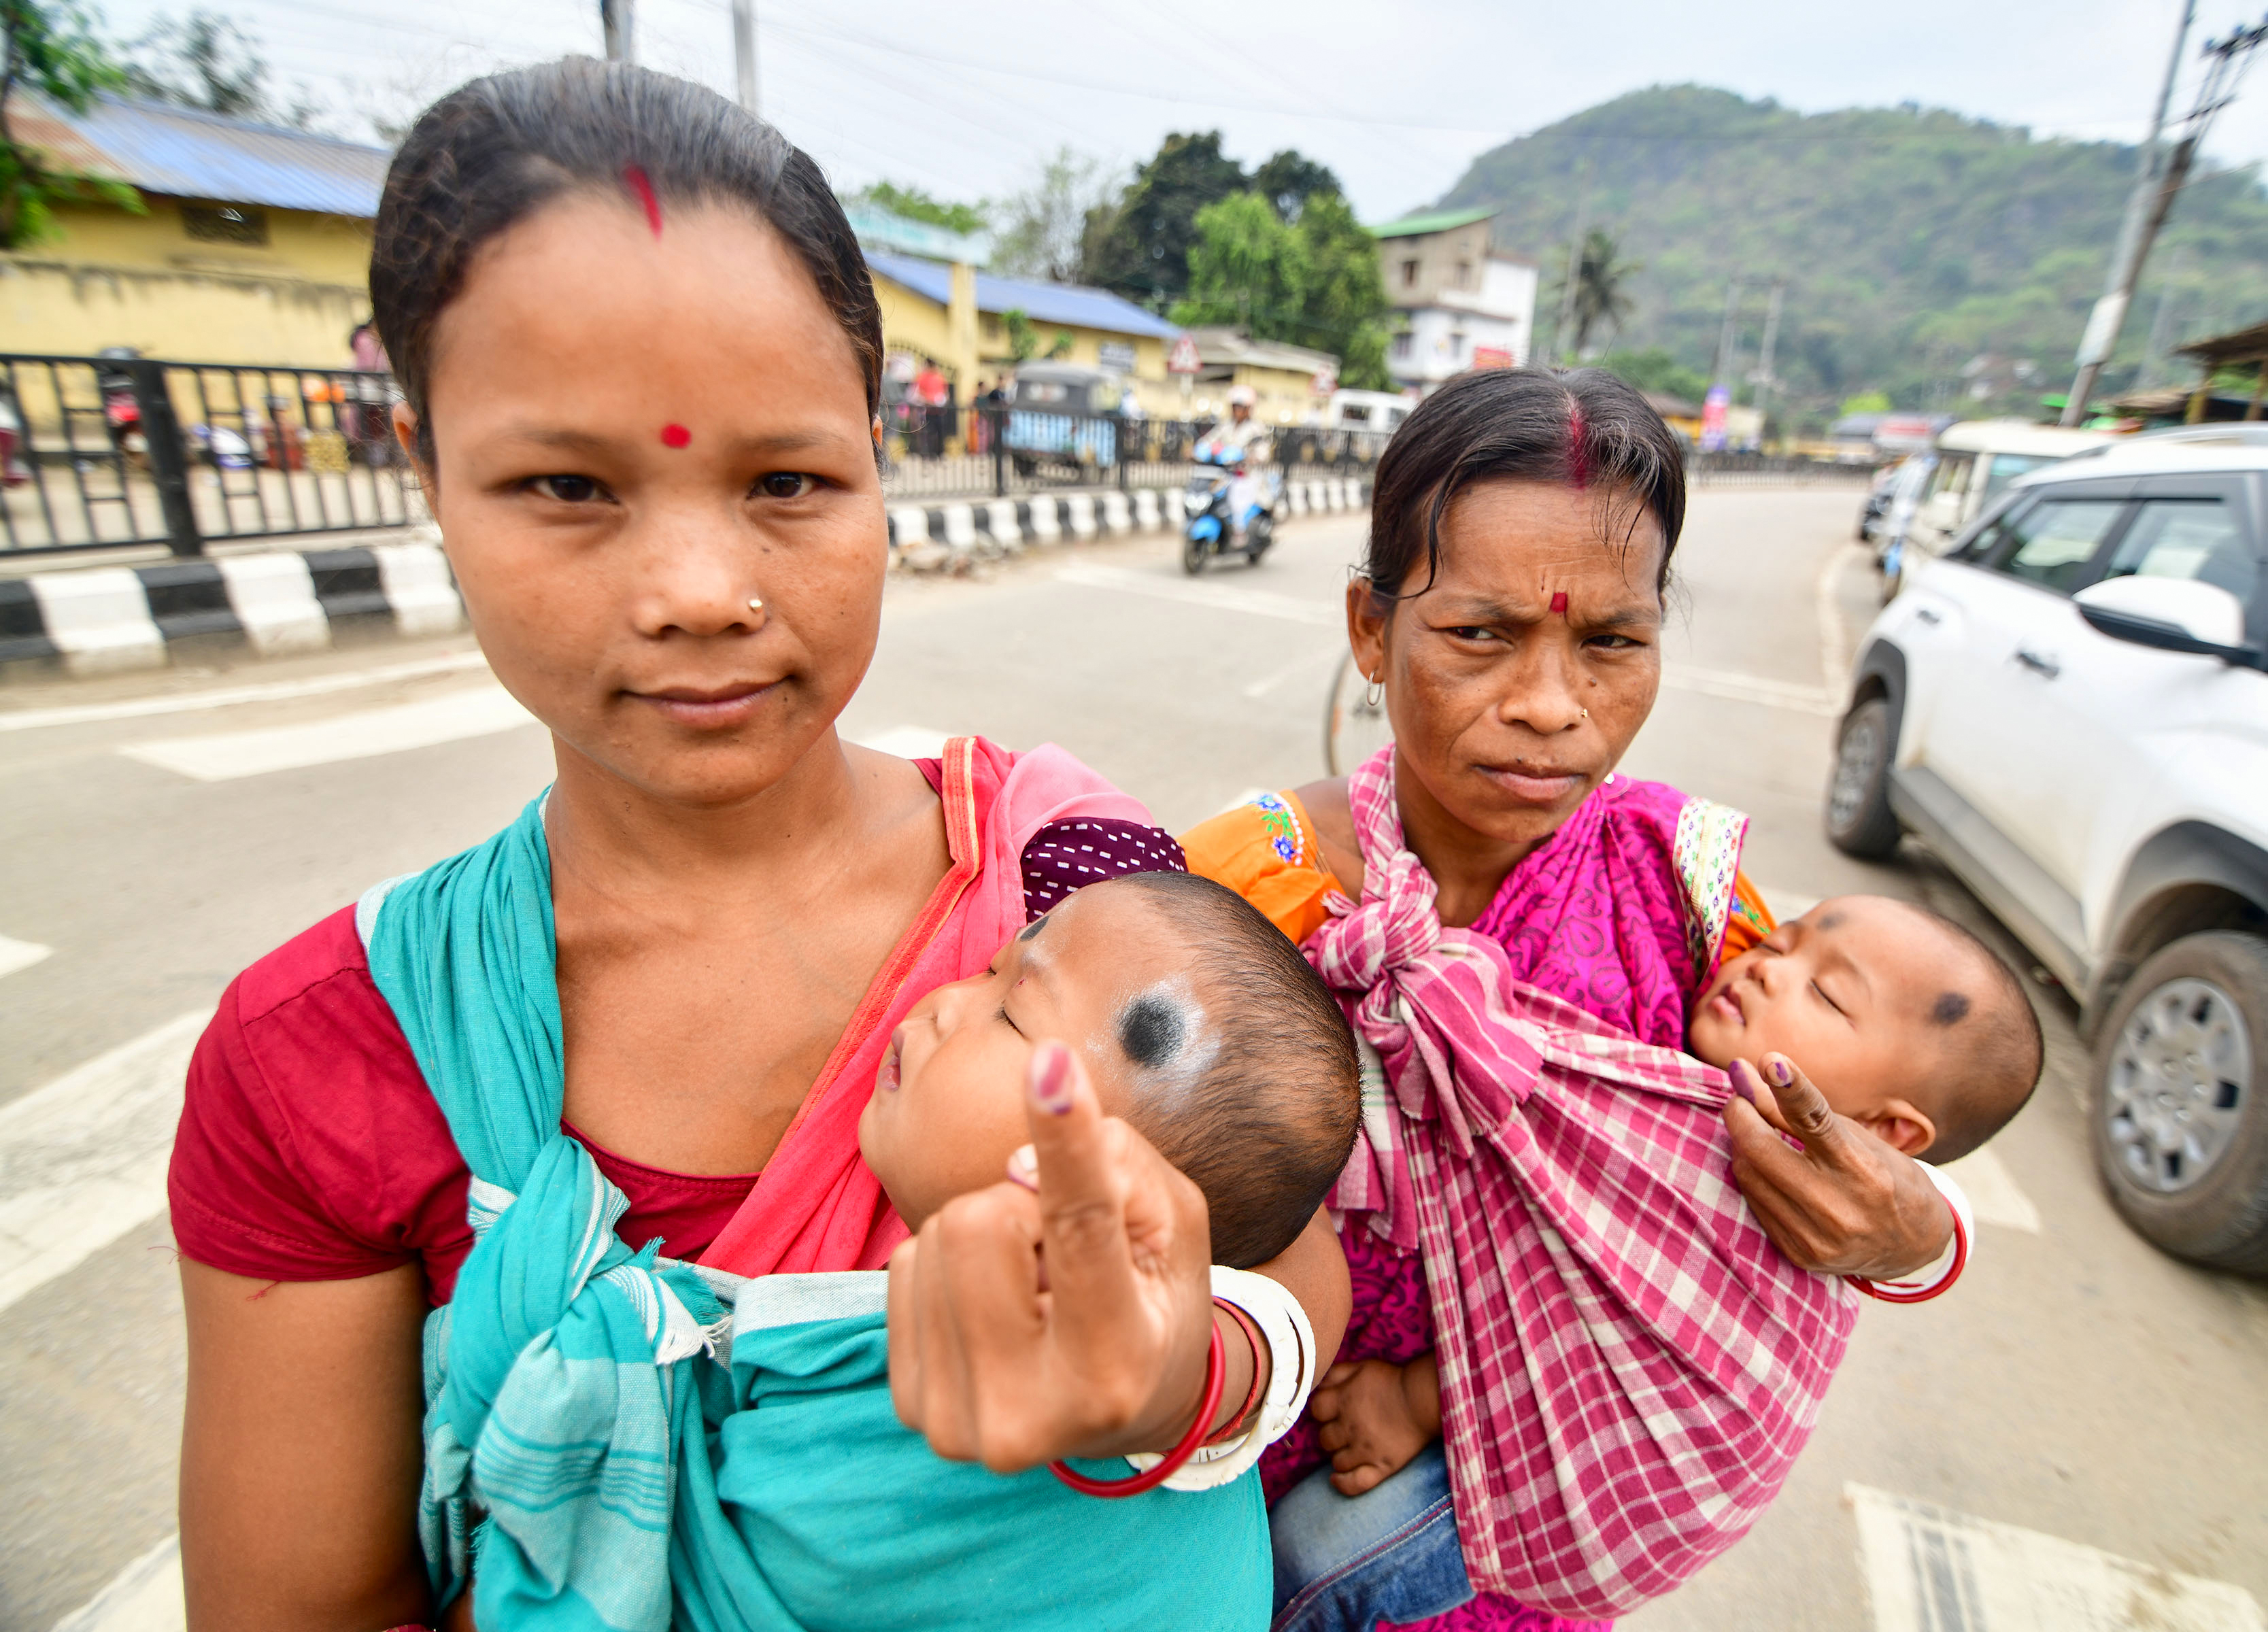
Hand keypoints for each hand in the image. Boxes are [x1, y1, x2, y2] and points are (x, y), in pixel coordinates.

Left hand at [886, 1041, 1218, 1470]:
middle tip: (1060, 1252)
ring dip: (986, 1237)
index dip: (1067, 1141)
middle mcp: (1027, 1416)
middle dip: (1018, 1207)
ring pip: (931, 1241)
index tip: (1050, 1060)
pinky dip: (950, 1264)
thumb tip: (1011, 1166)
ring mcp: (958, 1424)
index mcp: (1112, 1368)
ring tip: (1032, 1286)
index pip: (1083, 1230)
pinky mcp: (912, 1408)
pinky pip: (903, 1268)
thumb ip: (1117, 1172)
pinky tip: (994, 1304)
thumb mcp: (1172, 1226)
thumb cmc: (1155, 1300)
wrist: (1122, 1409)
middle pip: (977, 1221)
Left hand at [1310, 1354, 1439, 1495]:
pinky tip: (1336, 1479)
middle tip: (1342, 1431)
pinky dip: (1342, 1483)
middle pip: (1324, 1439)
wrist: (1423, 1399)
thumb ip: (1336, 1374)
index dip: (1321, 1411)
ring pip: (1337, 1461)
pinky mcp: (1381, 1467)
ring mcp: (1364, 1450)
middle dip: (1330, 1434)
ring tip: (1349, 1450)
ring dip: (1339, 1456)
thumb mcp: (1362, 1366)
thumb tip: (1319, 1384)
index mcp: (1342, 1401)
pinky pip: (1354, 1484)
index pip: (1316, 1410)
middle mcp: (1348, 1428)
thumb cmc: (1393, 1380)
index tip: (1331, 1411)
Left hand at [1724, 1053, 1952, 1279]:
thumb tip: (1751, 1074)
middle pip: (1762, 1149)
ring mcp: (1816, 1237)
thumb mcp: (1857, 1139)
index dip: (1790, 1088)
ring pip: (1748, 1174)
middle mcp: (1839, 1207)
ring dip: (1744, 1146)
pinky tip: (1768, 1170)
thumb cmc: (1884, 1177)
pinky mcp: (1799, 1254)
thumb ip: (1803, 1110)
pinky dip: (1754, 1177)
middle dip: (1740, 1114)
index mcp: (1864, 1171)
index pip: (1817, 1122)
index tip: (1769, 1060)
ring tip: (1757, 1134)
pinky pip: (1753, 1202)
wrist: (1911, 1247)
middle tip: (1738, 1098)